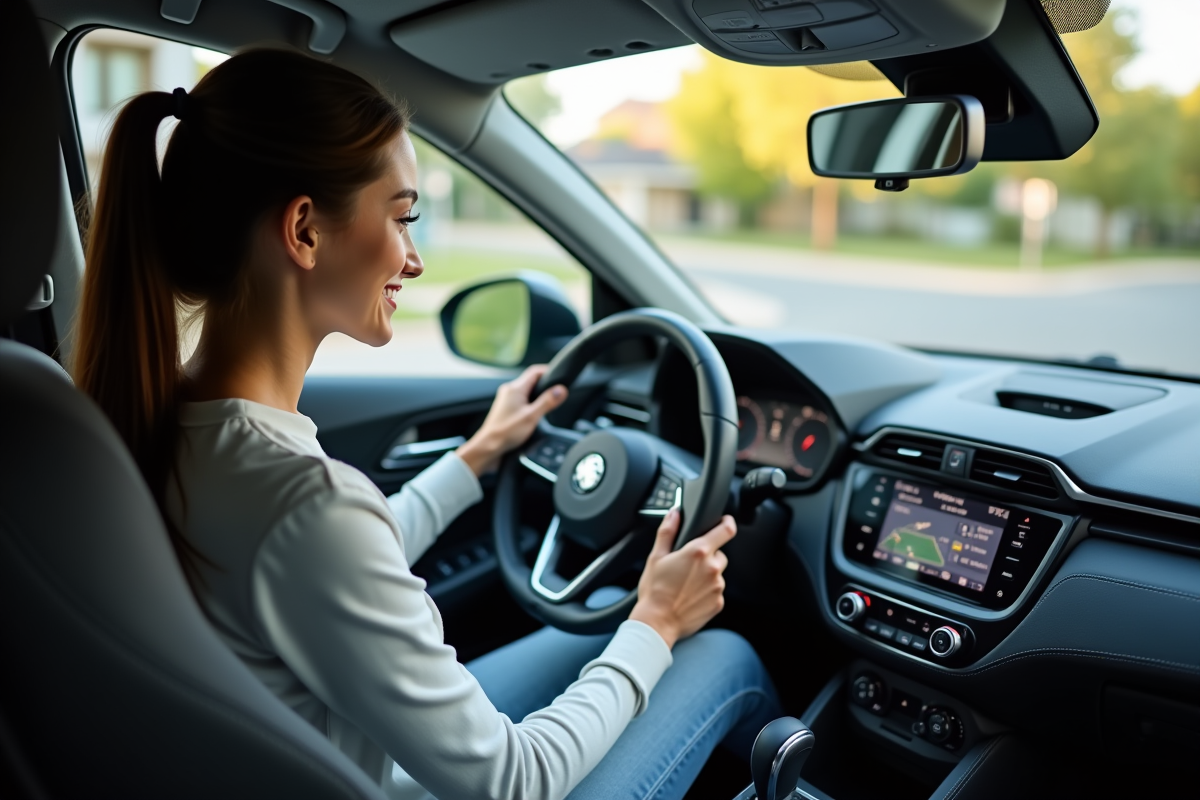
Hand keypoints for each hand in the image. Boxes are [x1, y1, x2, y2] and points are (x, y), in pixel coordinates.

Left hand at [456, 364, 567, 476]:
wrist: (488, 447)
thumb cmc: (505, 432)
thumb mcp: (532, 417)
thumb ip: (547, 402)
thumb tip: (561, 390)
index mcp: (515, 388)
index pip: (535, 371)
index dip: (548, 372)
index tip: (559, 377)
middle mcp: (509, 391)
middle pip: (531, 381)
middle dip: (544, 386)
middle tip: (556, 394)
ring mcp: (506, 400)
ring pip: (526, 391)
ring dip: (537, 396)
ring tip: (547, 406)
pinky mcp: (505, 409)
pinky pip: (521, 400)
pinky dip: (530, 404)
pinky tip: (534, 415)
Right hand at [628, 509, 736, 648]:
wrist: (657, 622)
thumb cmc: (654, 591)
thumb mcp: (656, 557)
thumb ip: (667, 531)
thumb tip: (674, 514)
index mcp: (698, 552)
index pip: (726, 530)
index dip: (727, 522)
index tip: (725, 521)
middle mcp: (713, 568)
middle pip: (719, 554)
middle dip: (707, 556)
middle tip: (688, 566)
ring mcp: (718, 587)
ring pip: (717, 574)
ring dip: (706, 575)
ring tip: (686, 584)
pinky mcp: (718, 603)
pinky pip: (716, 592)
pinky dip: (706, 592)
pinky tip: (690, 596)